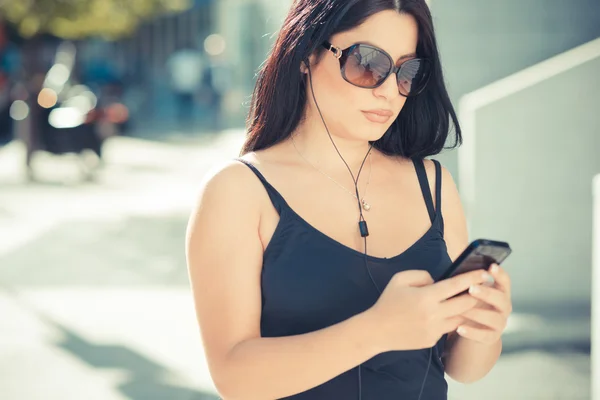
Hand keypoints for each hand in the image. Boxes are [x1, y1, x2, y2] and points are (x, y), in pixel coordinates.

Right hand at [368, 269, 491, 351]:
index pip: (456, 285)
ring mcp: (434, 329)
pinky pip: (447, 328)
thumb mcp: (400, 279)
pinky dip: (450, 320)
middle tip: (482, 288)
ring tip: (468, 301)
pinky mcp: (432, 340)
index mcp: (425, 297)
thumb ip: (422, 275)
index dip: (472, 278)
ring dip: (466, 309)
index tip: (484, 273)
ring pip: (460, 318)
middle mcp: (433, 314)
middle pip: (465, 304)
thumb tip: (437, 281)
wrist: (377, 330)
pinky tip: (447, 315)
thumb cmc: (388, 302)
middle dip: (476, 295)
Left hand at [456, 263, 512, 344]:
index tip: (491, 266)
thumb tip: (456, 270)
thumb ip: (469, 282)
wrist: (474, 328)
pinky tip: (459, 328)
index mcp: (500, 292)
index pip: (505, 281)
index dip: (500, 274)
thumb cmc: (470, 303)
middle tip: (471, 288)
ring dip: (477, 313)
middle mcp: (504, 307)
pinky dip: (472, 332)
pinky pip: (484, 335)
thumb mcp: (471, 292)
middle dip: (487, 293)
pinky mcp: (492, 337)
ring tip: (461, 310)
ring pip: (493, 317)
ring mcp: (500, 322)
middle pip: (501, 298)